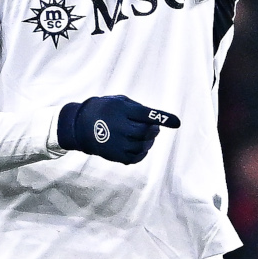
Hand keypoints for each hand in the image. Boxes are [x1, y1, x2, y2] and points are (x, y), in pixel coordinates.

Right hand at [57, 95, 180, 163]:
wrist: (80, 126)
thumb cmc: (104, 109)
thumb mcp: (119, 101)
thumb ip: (137, 108)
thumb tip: (154, 121)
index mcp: (122, 110)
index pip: (146, 115)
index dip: (162, 118)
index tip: (177, 122)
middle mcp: (120, 127)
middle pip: (147, 132)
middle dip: (154, 130)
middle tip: (153, 128)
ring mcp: (118, 143)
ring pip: (143, 145)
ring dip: (149, 142)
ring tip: (146, 137)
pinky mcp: (116, 155)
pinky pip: (137, 157)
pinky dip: (142, 152)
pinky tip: (140, 147)